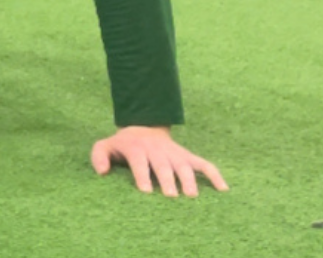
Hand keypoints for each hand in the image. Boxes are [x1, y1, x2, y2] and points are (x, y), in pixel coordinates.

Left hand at [91, 126, 227, 197]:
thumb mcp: (105, 146)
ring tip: (191, 195)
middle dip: (167, 180)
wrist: (143, 127)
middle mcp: (157, 151)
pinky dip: (214, 175)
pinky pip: (204, 164)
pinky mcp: (188, 156)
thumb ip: (98, 156)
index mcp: (137, 149)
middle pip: (163, 166)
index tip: (145, 191)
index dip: (142, 175)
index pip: (139, 162)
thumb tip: (102, 172)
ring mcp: (175, 154)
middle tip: (170, 196)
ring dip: (188, 179)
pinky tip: (223, 189)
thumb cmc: (123, 145)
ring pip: (184, 166)